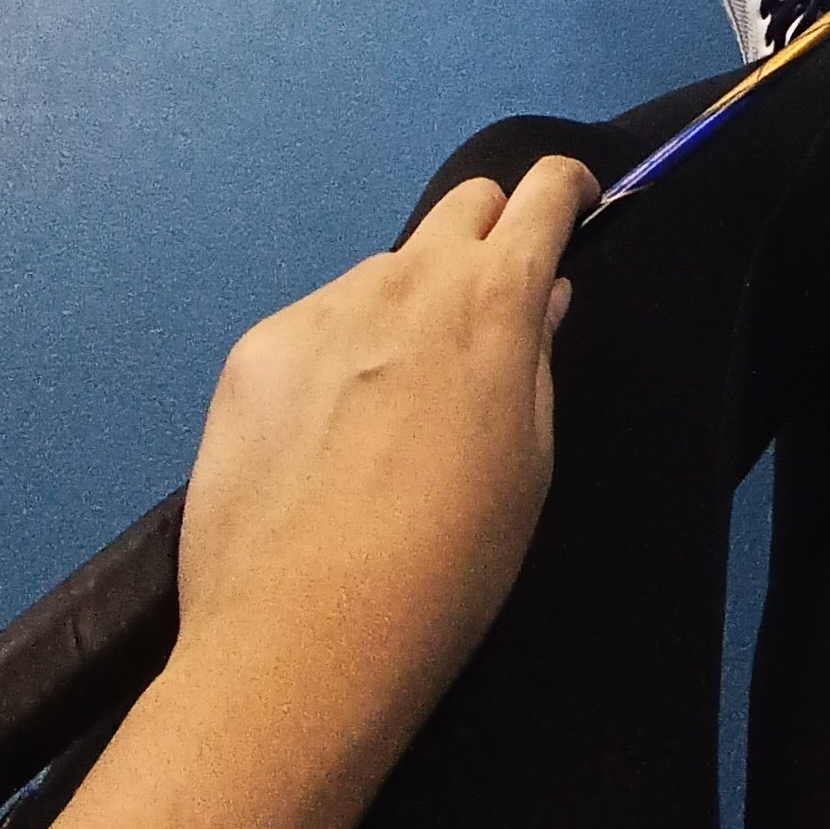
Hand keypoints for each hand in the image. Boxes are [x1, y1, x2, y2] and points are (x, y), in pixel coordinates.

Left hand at [172, 157, 598, 785]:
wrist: (304, 637)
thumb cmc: (450, 565)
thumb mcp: (530, 466)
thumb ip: (536, 360)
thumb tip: (542, 295)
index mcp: (491, 301)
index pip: (542, 193)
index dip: (566, 190)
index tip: (574, 211)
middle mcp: (406, 279)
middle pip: (462, 205)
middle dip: (487, 236)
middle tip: (484, 318)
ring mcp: (322, 308)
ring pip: (382, 275)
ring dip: (404, 312)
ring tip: (387, 416)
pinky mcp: (255, 348)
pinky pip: (315, 326)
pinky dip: (335, 358)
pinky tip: (321, 443)